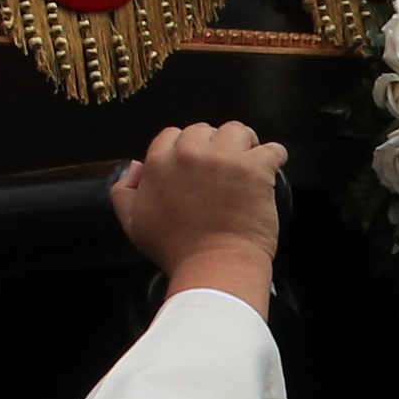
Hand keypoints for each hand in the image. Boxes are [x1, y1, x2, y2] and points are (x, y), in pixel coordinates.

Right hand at [108, 122, 287, 303]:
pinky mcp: (255, 168)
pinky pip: (273, 149)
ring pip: (238, 131)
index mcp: (159, 162)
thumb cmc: (176, 250)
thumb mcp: (133, 224)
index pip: (173, 136)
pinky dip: (274, 159)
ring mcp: (224, 158)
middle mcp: (190, 153)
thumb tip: (135, 167)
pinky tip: (269, 173)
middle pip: (205, 130)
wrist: (214, 267)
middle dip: (214, 146)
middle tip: (222, 170)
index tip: (196, 167)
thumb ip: (124, 192)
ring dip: (243, 146)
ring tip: (245, 166)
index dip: (185, 149)